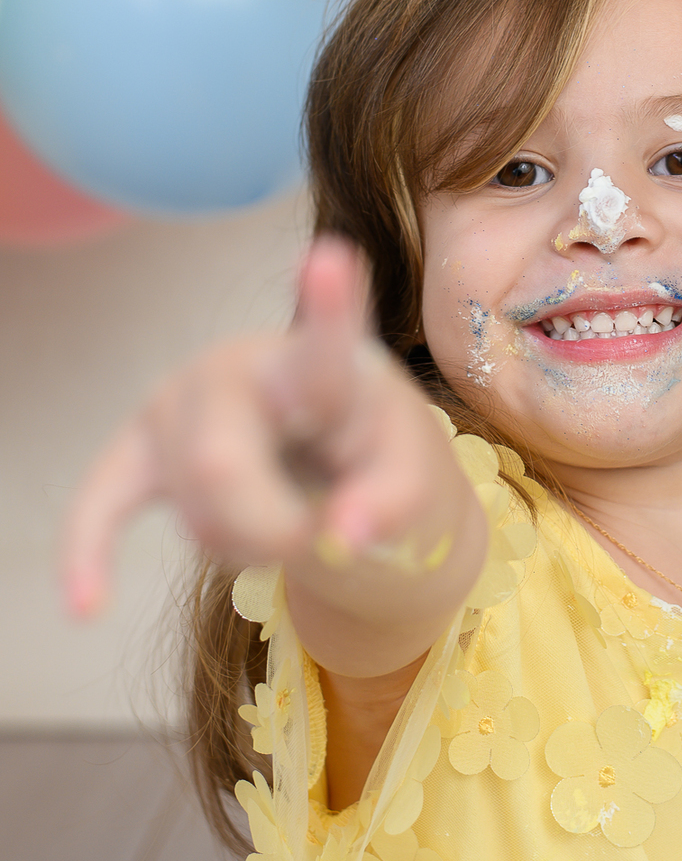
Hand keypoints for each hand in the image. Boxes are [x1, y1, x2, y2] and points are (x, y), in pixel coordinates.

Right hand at [61, 236, 454, 618]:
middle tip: (314, 538)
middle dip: (267, 529)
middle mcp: (241, 365)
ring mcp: (181, 401)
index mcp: (325, 364)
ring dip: (240, 545)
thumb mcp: (416, 487)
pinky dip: (91, 550)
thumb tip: (341, 538)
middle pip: (219, 463)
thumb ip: (390, 507)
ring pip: (188, 504)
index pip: (325, 344)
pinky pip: (103, 500)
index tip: (329, 257)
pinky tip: (85, 602)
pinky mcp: (143, 450)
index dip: (325, 306)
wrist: (345, 469)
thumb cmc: (380, 460)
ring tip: (284, 522)